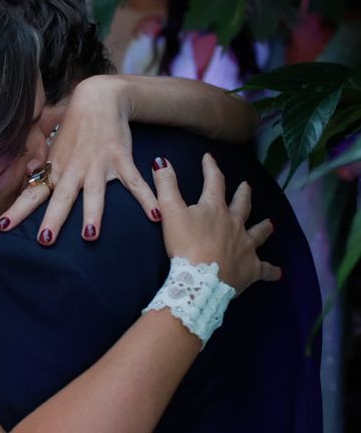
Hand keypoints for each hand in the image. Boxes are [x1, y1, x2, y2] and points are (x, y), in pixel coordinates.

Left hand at [0, 76, 159, 243]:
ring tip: (89, 235)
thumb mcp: (54, 149)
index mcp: (56, 170)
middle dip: (53, 219)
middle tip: (45, 240)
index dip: (17, 210)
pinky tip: (154, 214)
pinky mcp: (120, 159)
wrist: (98, 98)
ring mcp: (98, 165)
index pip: (32, 193)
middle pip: (61, 198)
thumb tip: (28, 181)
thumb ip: (42, 168)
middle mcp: (74, 170)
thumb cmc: (74, 130)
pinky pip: (133, 182)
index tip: (1, 227)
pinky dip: (145, 197)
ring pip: (94, 193)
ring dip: (92, 213)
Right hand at [152, 153, 280, 294]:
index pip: (214, 182)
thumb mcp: (170, 211)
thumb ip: (166, 185)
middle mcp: (235, 224)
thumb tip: (161, 160)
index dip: (211, 168)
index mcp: (215, 209)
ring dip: (264, 227)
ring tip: (271, 223)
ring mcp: (246, 246)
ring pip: (259, 233)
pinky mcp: (252, 268)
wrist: (201, 280)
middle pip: (242, 205)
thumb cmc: (185, 245)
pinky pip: (265, 269)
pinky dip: (271, 270)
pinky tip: (277, 273)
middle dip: (243, 194)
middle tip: (246, 186)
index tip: (209, 158)